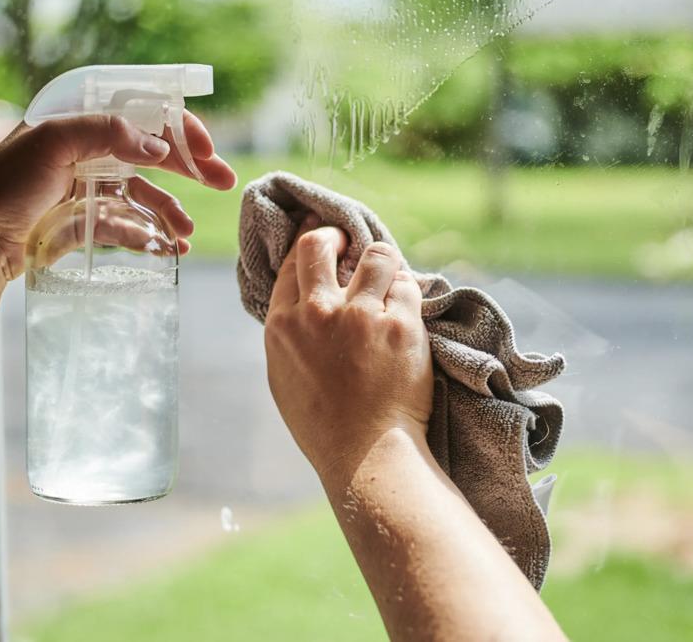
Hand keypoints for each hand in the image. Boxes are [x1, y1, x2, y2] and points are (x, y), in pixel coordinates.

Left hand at [0, 111, 236, 280]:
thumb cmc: (2, 186)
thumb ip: (106, 133)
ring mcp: (86, 189)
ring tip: (186, 232)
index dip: (176, 125)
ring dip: (171, 210)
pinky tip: (169, 249)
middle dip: (189, 167)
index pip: (138, 113)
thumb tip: (158, 145)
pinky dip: (151, 236)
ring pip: (143, 195)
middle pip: (150, 153)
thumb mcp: (50, 142)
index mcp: (76, 121)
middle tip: (224, 180)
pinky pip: (128, 226)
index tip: (205, 146)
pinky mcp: (83, 224)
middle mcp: (85, 151)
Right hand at [263, 217, 433, 485]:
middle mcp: (317, 313)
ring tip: (389, 281)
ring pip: (377, 256)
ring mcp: (359, 317)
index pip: (294, 262)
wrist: (366, 455)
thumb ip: (291, 332)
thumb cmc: (324, 424)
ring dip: (385, 264)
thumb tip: (302, 301)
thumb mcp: (285, 375)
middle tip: (351, 244)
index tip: (325, 237)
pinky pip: (408, 286)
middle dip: (337, 235)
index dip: (311, 242)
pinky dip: (409, 294)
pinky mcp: (400, 326)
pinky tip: (407, 313)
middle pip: (322, 243)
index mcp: (283, 325)